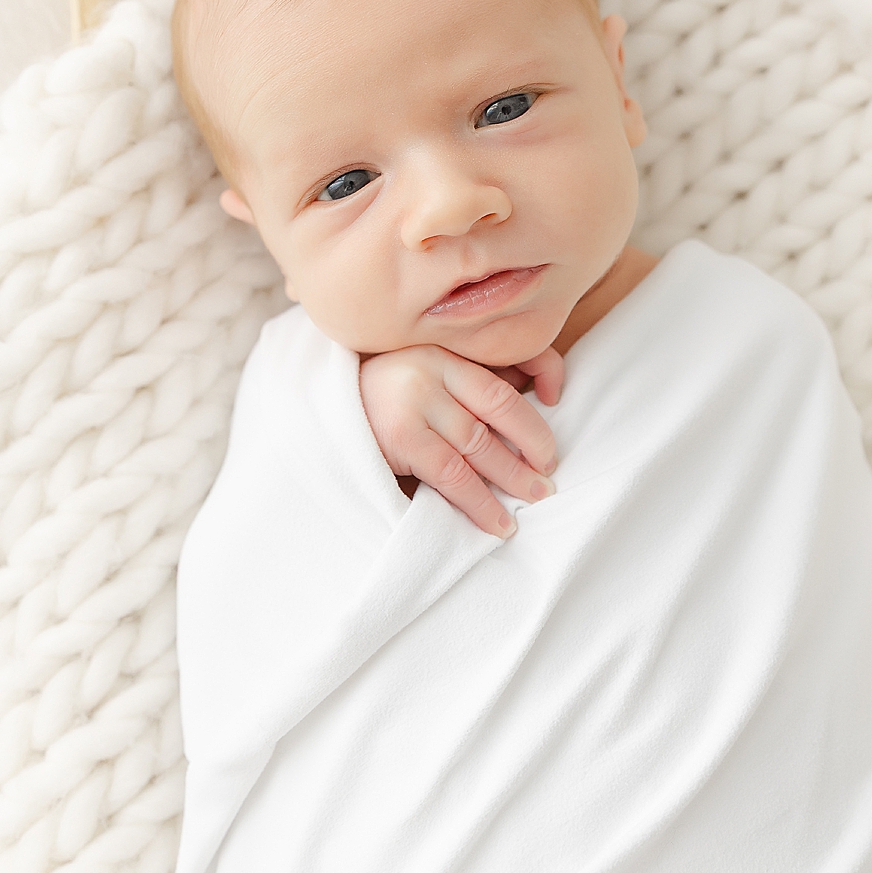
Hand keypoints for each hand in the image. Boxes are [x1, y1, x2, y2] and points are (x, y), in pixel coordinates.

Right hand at [357, 344, 565, 536]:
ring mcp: (416, 400)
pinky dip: (479, 502)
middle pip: (502, 406)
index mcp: (446, 350)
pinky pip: (453, 473)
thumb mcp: (423, 376)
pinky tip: (496, 522)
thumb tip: (535, 395)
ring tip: (534, 499)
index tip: (557, 399)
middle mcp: (434, 368)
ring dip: (513, 478)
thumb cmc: (380, 400)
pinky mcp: (401, 435)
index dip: (546, 371)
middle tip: (550, 474)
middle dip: (534, 443)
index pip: (510, 358)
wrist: (314, 411)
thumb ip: (469, 382)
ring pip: (480, 444)